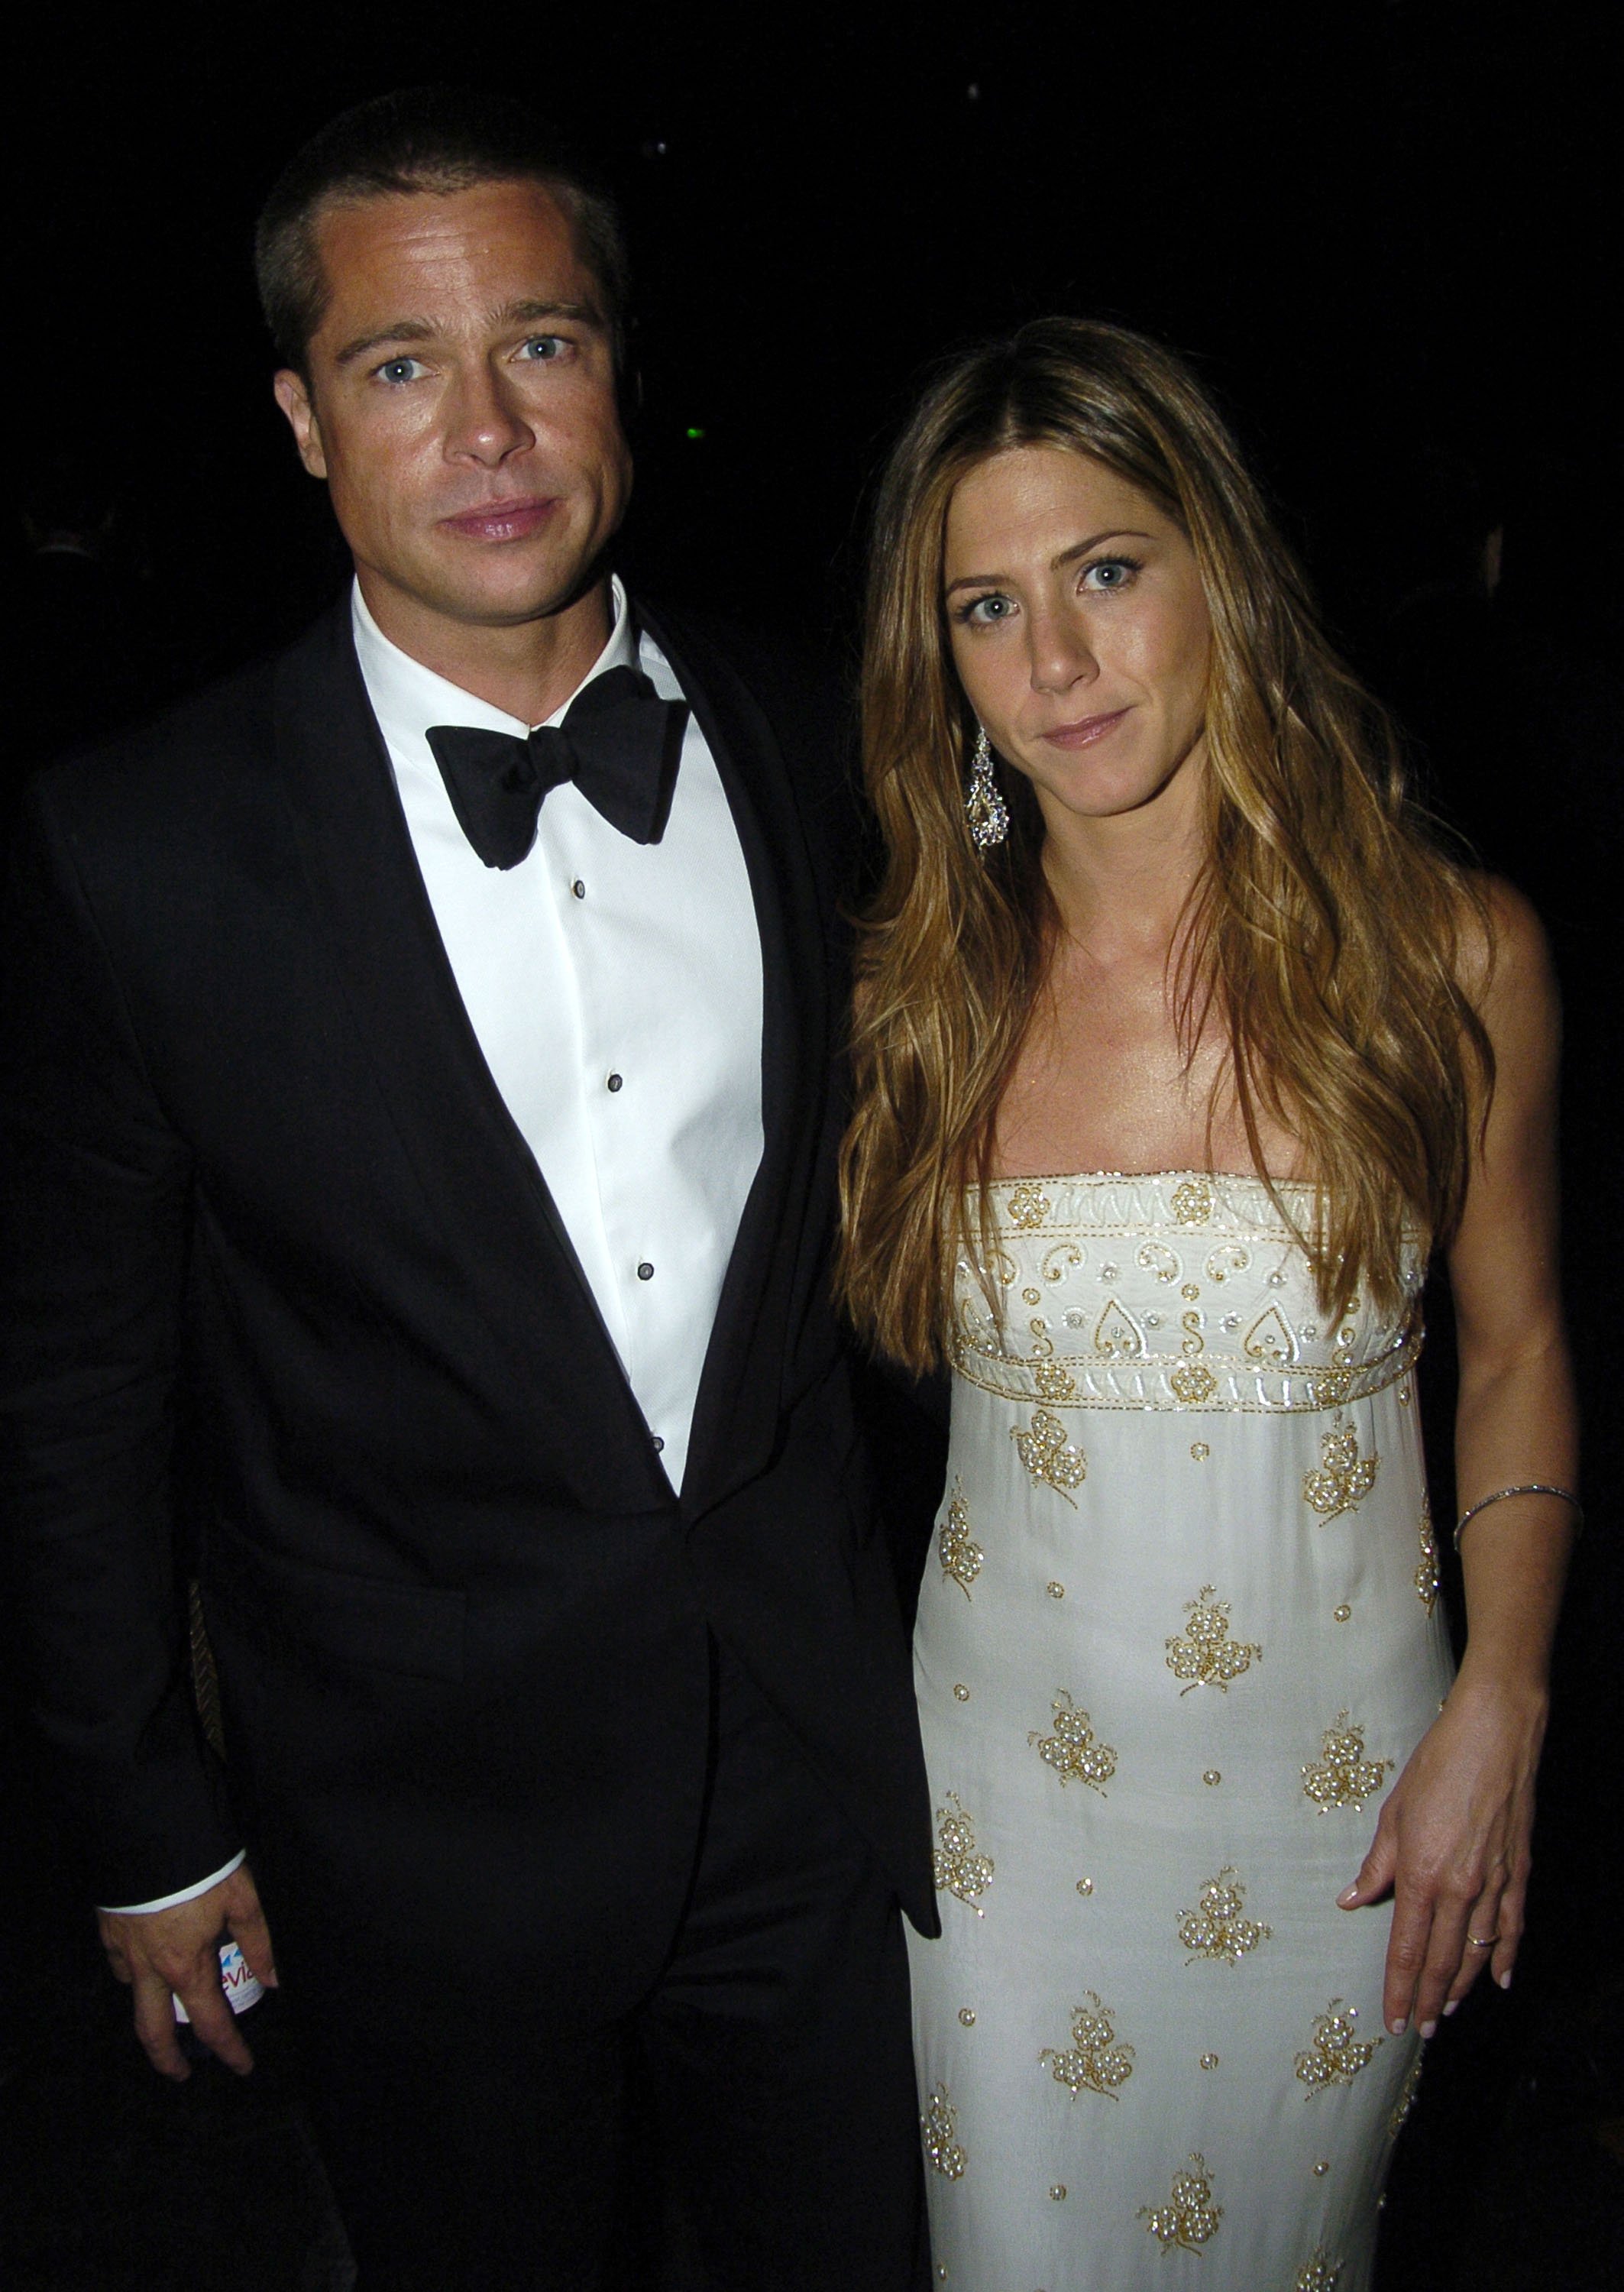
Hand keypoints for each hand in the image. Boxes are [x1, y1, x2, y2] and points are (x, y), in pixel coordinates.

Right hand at [98, 1863, 277, 2079]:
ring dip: (149, 2010)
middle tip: (180, 2074)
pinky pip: (120, 1963)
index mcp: (187, 1967)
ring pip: (132, 1996)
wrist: (150, 1833)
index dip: (229, 2049)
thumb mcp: (243, 1899)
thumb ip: (258, 1942)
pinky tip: (145, 1964)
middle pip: (153, 2032)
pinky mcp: (108, 1930)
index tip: (243, 2066)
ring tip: (166, 2011)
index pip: (211, 2023)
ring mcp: (124, 1951)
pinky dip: (133, 1972)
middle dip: (166, 2061)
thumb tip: (273, 1980)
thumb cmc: (203, 1866)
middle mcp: (150, 1969)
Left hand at [1336, 1669, 1545, 2037]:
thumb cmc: (1437, 1766)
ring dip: (1462, 1987)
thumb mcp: (1394, 1813)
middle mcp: (1459, 1889)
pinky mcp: (1519, 1873)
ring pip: (1477, 1952)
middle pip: (1442, 1961)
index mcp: (1421, 1874)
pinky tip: (1501, 1980)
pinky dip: (1506, 1957)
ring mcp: (1494, 1884)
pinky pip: (1511, 1928)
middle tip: (1419, 2031)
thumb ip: (1376, 1865)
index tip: (1392, 2019)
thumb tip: (1351, 1899)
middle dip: (1428, 2000)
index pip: (1407, 1949)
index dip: (1399, 1989)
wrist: (1495, 1736)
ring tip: (1447, 2012)